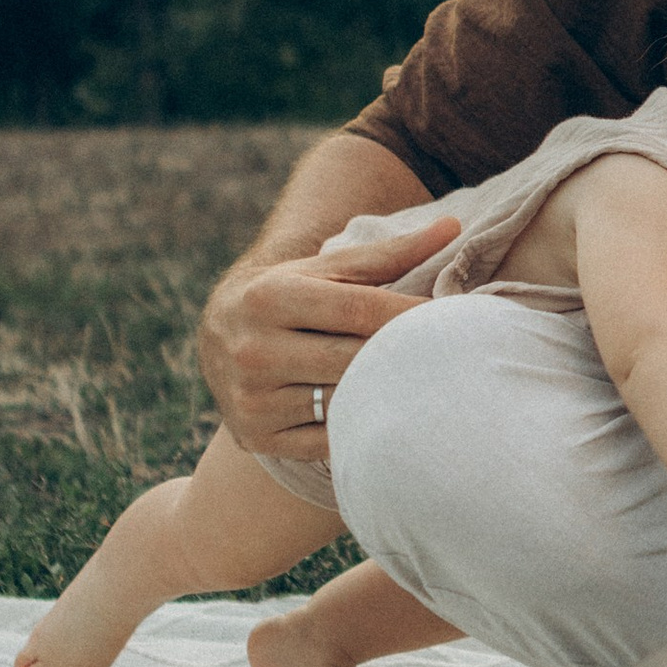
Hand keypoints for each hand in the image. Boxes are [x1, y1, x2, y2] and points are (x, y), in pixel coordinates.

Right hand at [199, 212, 458, 460]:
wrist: (214, 339)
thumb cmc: (288, 295)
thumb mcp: (326, 269)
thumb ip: (389, 253)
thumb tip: (453, 226)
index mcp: (271, 297)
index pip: (359, 309)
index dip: (411, 315)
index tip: (453, 319)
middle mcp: (254, 350)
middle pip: (354, 360)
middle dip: (405, 357)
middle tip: (451, 356)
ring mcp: (252, 400)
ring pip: (343, 404)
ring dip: (387, 395)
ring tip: (427, 385)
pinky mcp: (257, 438)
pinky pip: (328, 440)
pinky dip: (359, 427)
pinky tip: (385, 415)